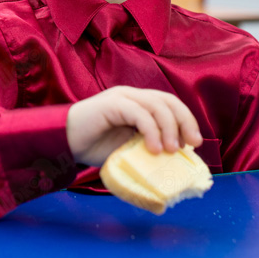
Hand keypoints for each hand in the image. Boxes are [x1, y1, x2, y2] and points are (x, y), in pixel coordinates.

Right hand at [66, 86, 202, 166]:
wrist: (64, 143)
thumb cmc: (94, 147)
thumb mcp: (128, 148)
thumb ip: (147, 147)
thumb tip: (174, 161)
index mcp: (136, 103)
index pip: (169, 103)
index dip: (186, 120)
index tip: (194, 144)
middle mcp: (130, 96)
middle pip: (167, 100)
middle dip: (184, 121)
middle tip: (191, 145)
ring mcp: (120, 98)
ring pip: (156, 105)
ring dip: (169, 128)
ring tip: (170, 150)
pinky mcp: (111, 104)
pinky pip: (139, 113)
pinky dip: (151, 131)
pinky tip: (153, 148)